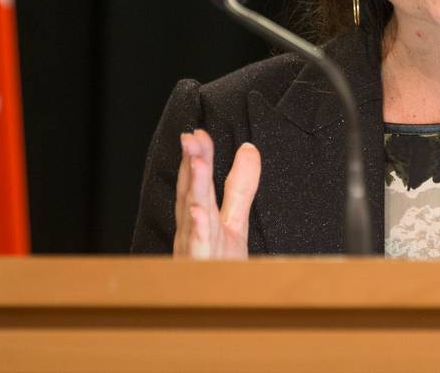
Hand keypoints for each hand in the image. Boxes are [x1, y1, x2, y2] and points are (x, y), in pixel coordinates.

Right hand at [173, 128, 260, 258]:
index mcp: (200, 217)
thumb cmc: (220, 266)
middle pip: (192, 192)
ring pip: (192, 216)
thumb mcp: (235, 221)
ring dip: (193, 188)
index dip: (198, 156)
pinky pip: (198, 249)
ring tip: (196, 163)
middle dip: (190, 165)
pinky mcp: (201, 268)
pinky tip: (198, 213)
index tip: (199, 133)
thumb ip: (240, 186)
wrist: (220, 307)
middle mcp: (192, 230)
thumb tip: (249, 149)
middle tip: (191, 138)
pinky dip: (197, 231)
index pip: (197, 181)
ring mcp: (195, 249)